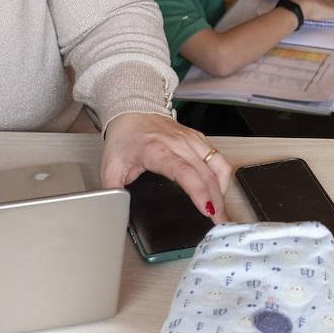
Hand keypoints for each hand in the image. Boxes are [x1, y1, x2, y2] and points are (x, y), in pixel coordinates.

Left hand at [101, 112, 233, 222]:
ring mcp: (191, 139)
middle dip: (217, 201)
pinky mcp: (198, 138)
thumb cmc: (124, 137)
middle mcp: (178, 143)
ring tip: (221, 209)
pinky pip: (218, 158)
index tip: (207, 210)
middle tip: (219, 223)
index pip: (184, 172)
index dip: (199, 192)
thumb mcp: (111, 167)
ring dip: (222, 190)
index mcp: (157, 151)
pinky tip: (219, 191)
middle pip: (206, 174)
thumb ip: (113, 191)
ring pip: (217, 165)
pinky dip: (223, 177)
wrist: (131, 110)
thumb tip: (117, 211)